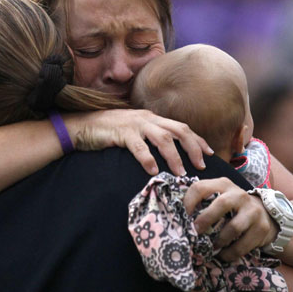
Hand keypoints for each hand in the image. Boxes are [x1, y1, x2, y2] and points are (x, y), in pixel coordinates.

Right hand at [64, 109, 212, 175]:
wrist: (82, 126)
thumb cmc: (108, 133)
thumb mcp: (134, 133)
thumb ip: (149, 140)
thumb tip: (166, 157)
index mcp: (152, 119)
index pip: (181, 127)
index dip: (197, 140)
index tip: (210, 153)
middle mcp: (147, 119)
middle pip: (178, 130)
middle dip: (193, 147)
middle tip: (202, 165)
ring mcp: (134, 124)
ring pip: (162, 138)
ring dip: (175, 156)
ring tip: (181, 173)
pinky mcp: (120, 133)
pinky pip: (138, 146)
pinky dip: (147, 159)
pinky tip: (152, 171)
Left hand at [183, 177, 278, 260]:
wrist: (265, 213)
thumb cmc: (232, 206)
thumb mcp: (218, 196)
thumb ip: (202, 200)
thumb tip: (175, 215)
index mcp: (223, 184)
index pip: (200, 187)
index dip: (188, 202)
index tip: (181, 217)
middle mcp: (239, 194)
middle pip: (220, 204)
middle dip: (205, 220)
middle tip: (194, 233)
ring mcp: (253, 210)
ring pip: (233, 227)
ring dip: (218, 241)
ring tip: (209, 248)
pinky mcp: (261, 228)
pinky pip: (242, 245)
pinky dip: (229, 253)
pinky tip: (222, 255)